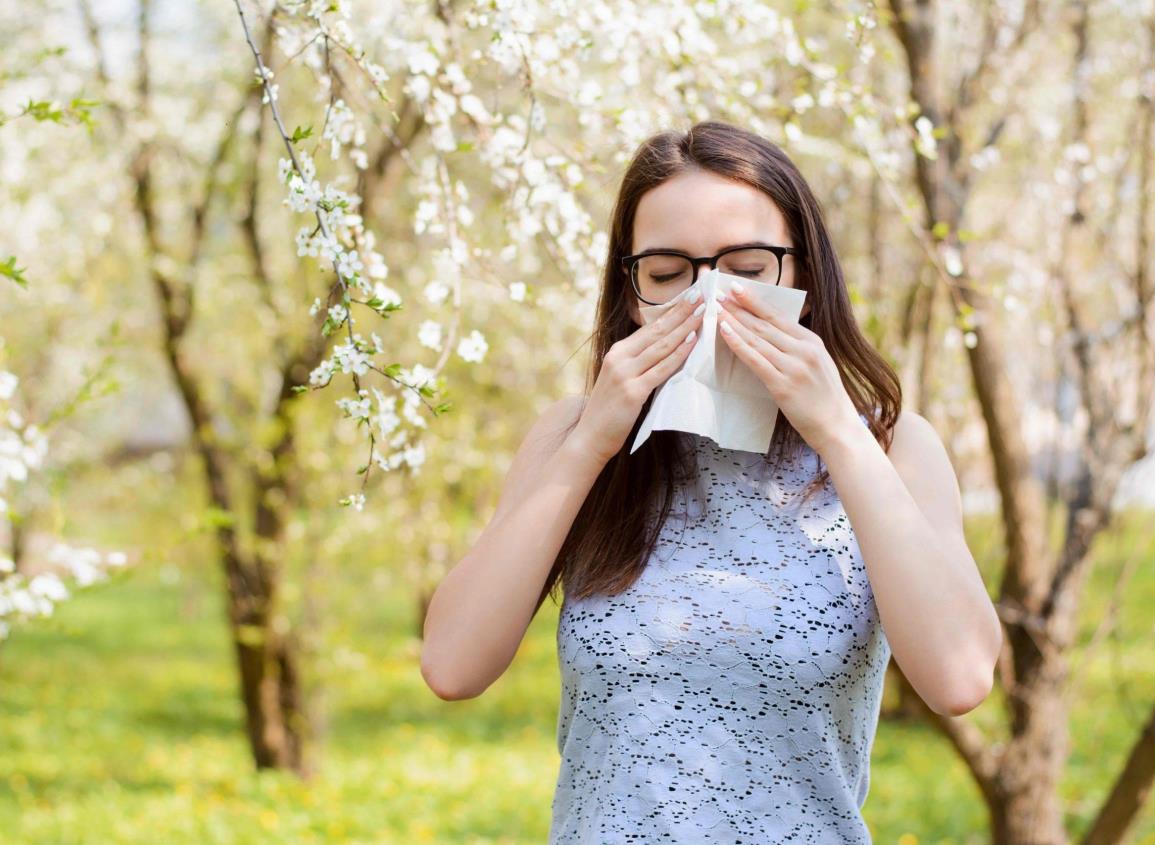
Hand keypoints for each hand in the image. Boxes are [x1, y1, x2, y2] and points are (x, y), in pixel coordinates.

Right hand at [569, 288, 705, 464]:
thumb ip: (638, 363)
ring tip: (702, 313)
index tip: (689, 297)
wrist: (589, 437)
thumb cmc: (608, 411)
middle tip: (702, 295)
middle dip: (681, 312)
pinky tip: (692, 341)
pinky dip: (679, 354)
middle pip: (657, 331)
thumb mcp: (620, 379)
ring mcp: (625, 374)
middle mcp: (619, 358)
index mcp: (617, 352)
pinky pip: (661, 369)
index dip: (671, 311)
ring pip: (661, 346)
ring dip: (684, 327)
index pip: (650, 327)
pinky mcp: (632, 392)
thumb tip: (665, 350)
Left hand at [716, 283, 860, 454]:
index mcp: (812, 341)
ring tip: (716, 309)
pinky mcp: (783, 385)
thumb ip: (797, 347)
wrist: (836, 426)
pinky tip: (724, 332)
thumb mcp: (818, 363)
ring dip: (734, 322)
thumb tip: (771, 332)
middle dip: (739, 307)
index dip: (754, 301)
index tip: (735, 288)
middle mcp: (803, 350)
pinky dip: (738, 344)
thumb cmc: (824, 397)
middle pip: (764, 324)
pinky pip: (755, 360)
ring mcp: (793, 367)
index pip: (777, 316)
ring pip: (757, 339)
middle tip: (718, 294)